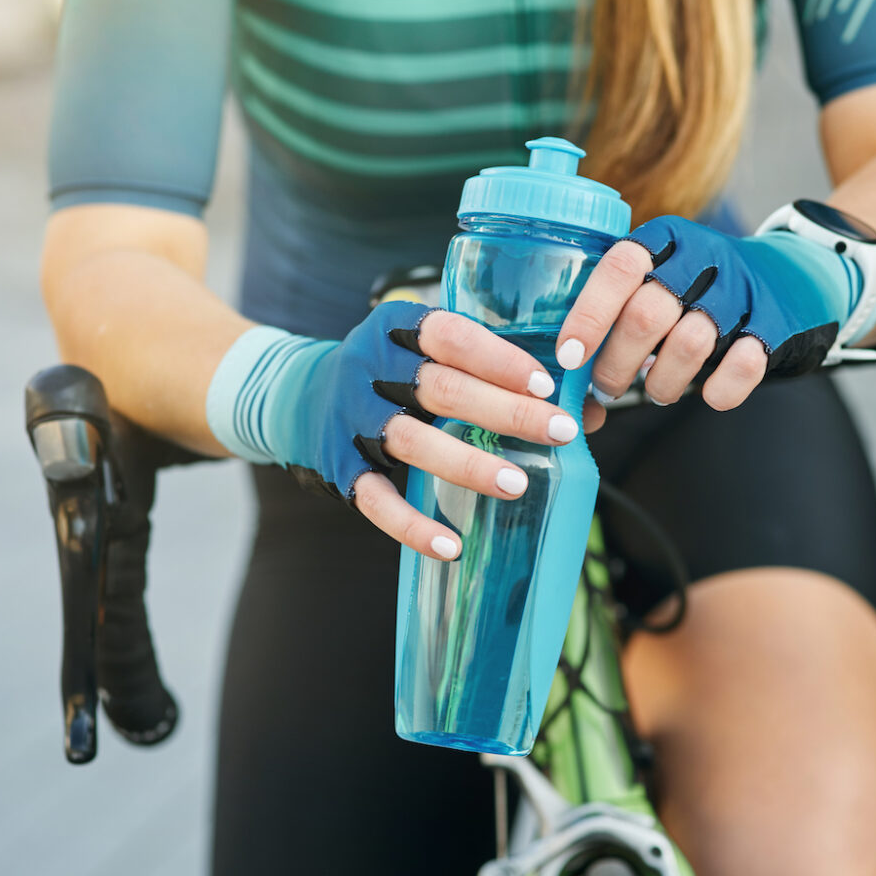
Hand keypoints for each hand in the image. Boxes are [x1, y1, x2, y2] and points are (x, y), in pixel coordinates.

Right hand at [210, 301, 578, 561]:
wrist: (295, 395)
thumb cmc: (389, 370)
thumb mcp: (420, 348)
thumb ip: (485, 366)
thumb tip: (579, 402)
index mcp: (396, 329)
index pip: (451, 336)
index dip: (498, 357)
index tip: (546, 382)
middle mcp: (370, 369)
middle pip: (443, 390)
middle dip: (506, 411)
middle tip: (560, 430)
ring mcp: (352, 421)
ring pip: (414, 443)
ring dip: (467, 464)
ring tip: (516, 483)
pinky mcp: (340, 468)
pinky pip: (378, 502)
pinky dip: (413, 527)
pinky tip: (451, 546)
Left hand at [554, 216, 859, 409]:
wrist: (792, 276)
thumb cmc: (702, 287)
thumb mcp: (661, 275)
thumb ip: (619, 308)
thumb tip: (565, 372)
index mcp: (665, 239)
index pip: (620, 267)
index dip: (589, 315)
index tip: (569, 356)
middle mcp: (704, 257)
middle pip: (647, 314)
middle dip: (616, 364)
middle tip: (606, 388)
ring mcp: (743, 290)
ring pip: (690, 343)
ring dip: (662, 382)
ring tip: (654, 392)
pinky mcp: (776, 323)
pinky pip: (742, 365)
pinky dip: (720, 389)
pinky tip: (708, 393)